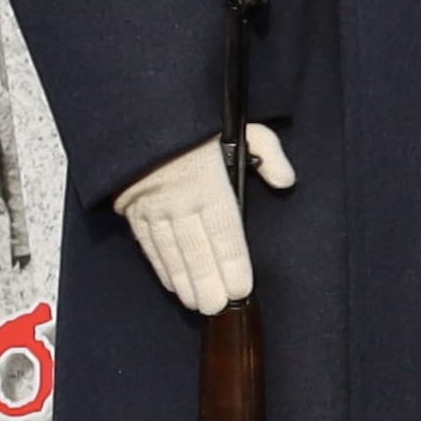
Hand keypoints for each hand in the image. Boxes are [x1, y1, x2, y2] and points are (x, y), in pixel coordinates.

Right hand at [113, 126, 297, 316]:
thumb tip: (286, 181)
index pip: (224, 231)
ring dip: (185, 281)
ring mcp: (153, 207)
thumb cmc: (197, 123)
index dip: (232, 263)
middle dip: (208, 283)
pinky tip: (173, 284)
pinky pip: (148, 245)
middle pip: (196, 250)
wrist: (141, 113)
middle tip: (218, 308)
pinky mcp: (133, 210)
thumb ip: (268, 154)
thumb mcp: (243, 127)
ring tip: (197, 304)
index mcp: (208, 183)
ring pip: (171, 252)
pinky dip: (161, 267)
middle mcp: (179, 199)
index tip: (241, 288)